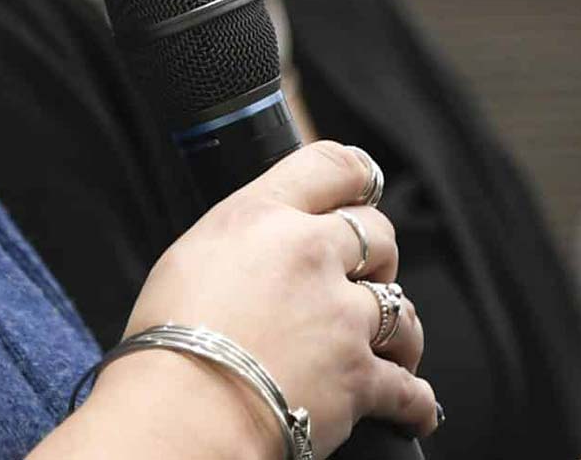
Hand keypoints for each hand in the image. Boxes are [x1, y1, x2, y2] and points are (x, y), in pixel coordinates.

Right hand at [109, 141, 437, 453]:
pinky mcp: (359, 376)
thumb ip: (241, 241)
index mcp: (263, 217)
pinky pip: (409, 388)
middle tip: (357, 283)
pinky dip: (414, 403)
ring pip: (402, 310)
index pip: (332, 166)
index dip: (356, 178)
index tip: (362, 191)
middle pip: (379, 233)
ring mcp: (341, 316)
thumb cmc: (166, 346)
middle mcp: (310, 254)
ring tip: (388, 348)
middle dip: (378, 258)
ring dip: (398, 332)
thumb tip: (259, 250)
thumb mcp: (188, 259)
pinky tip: (412, 409)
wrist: (179, 414)